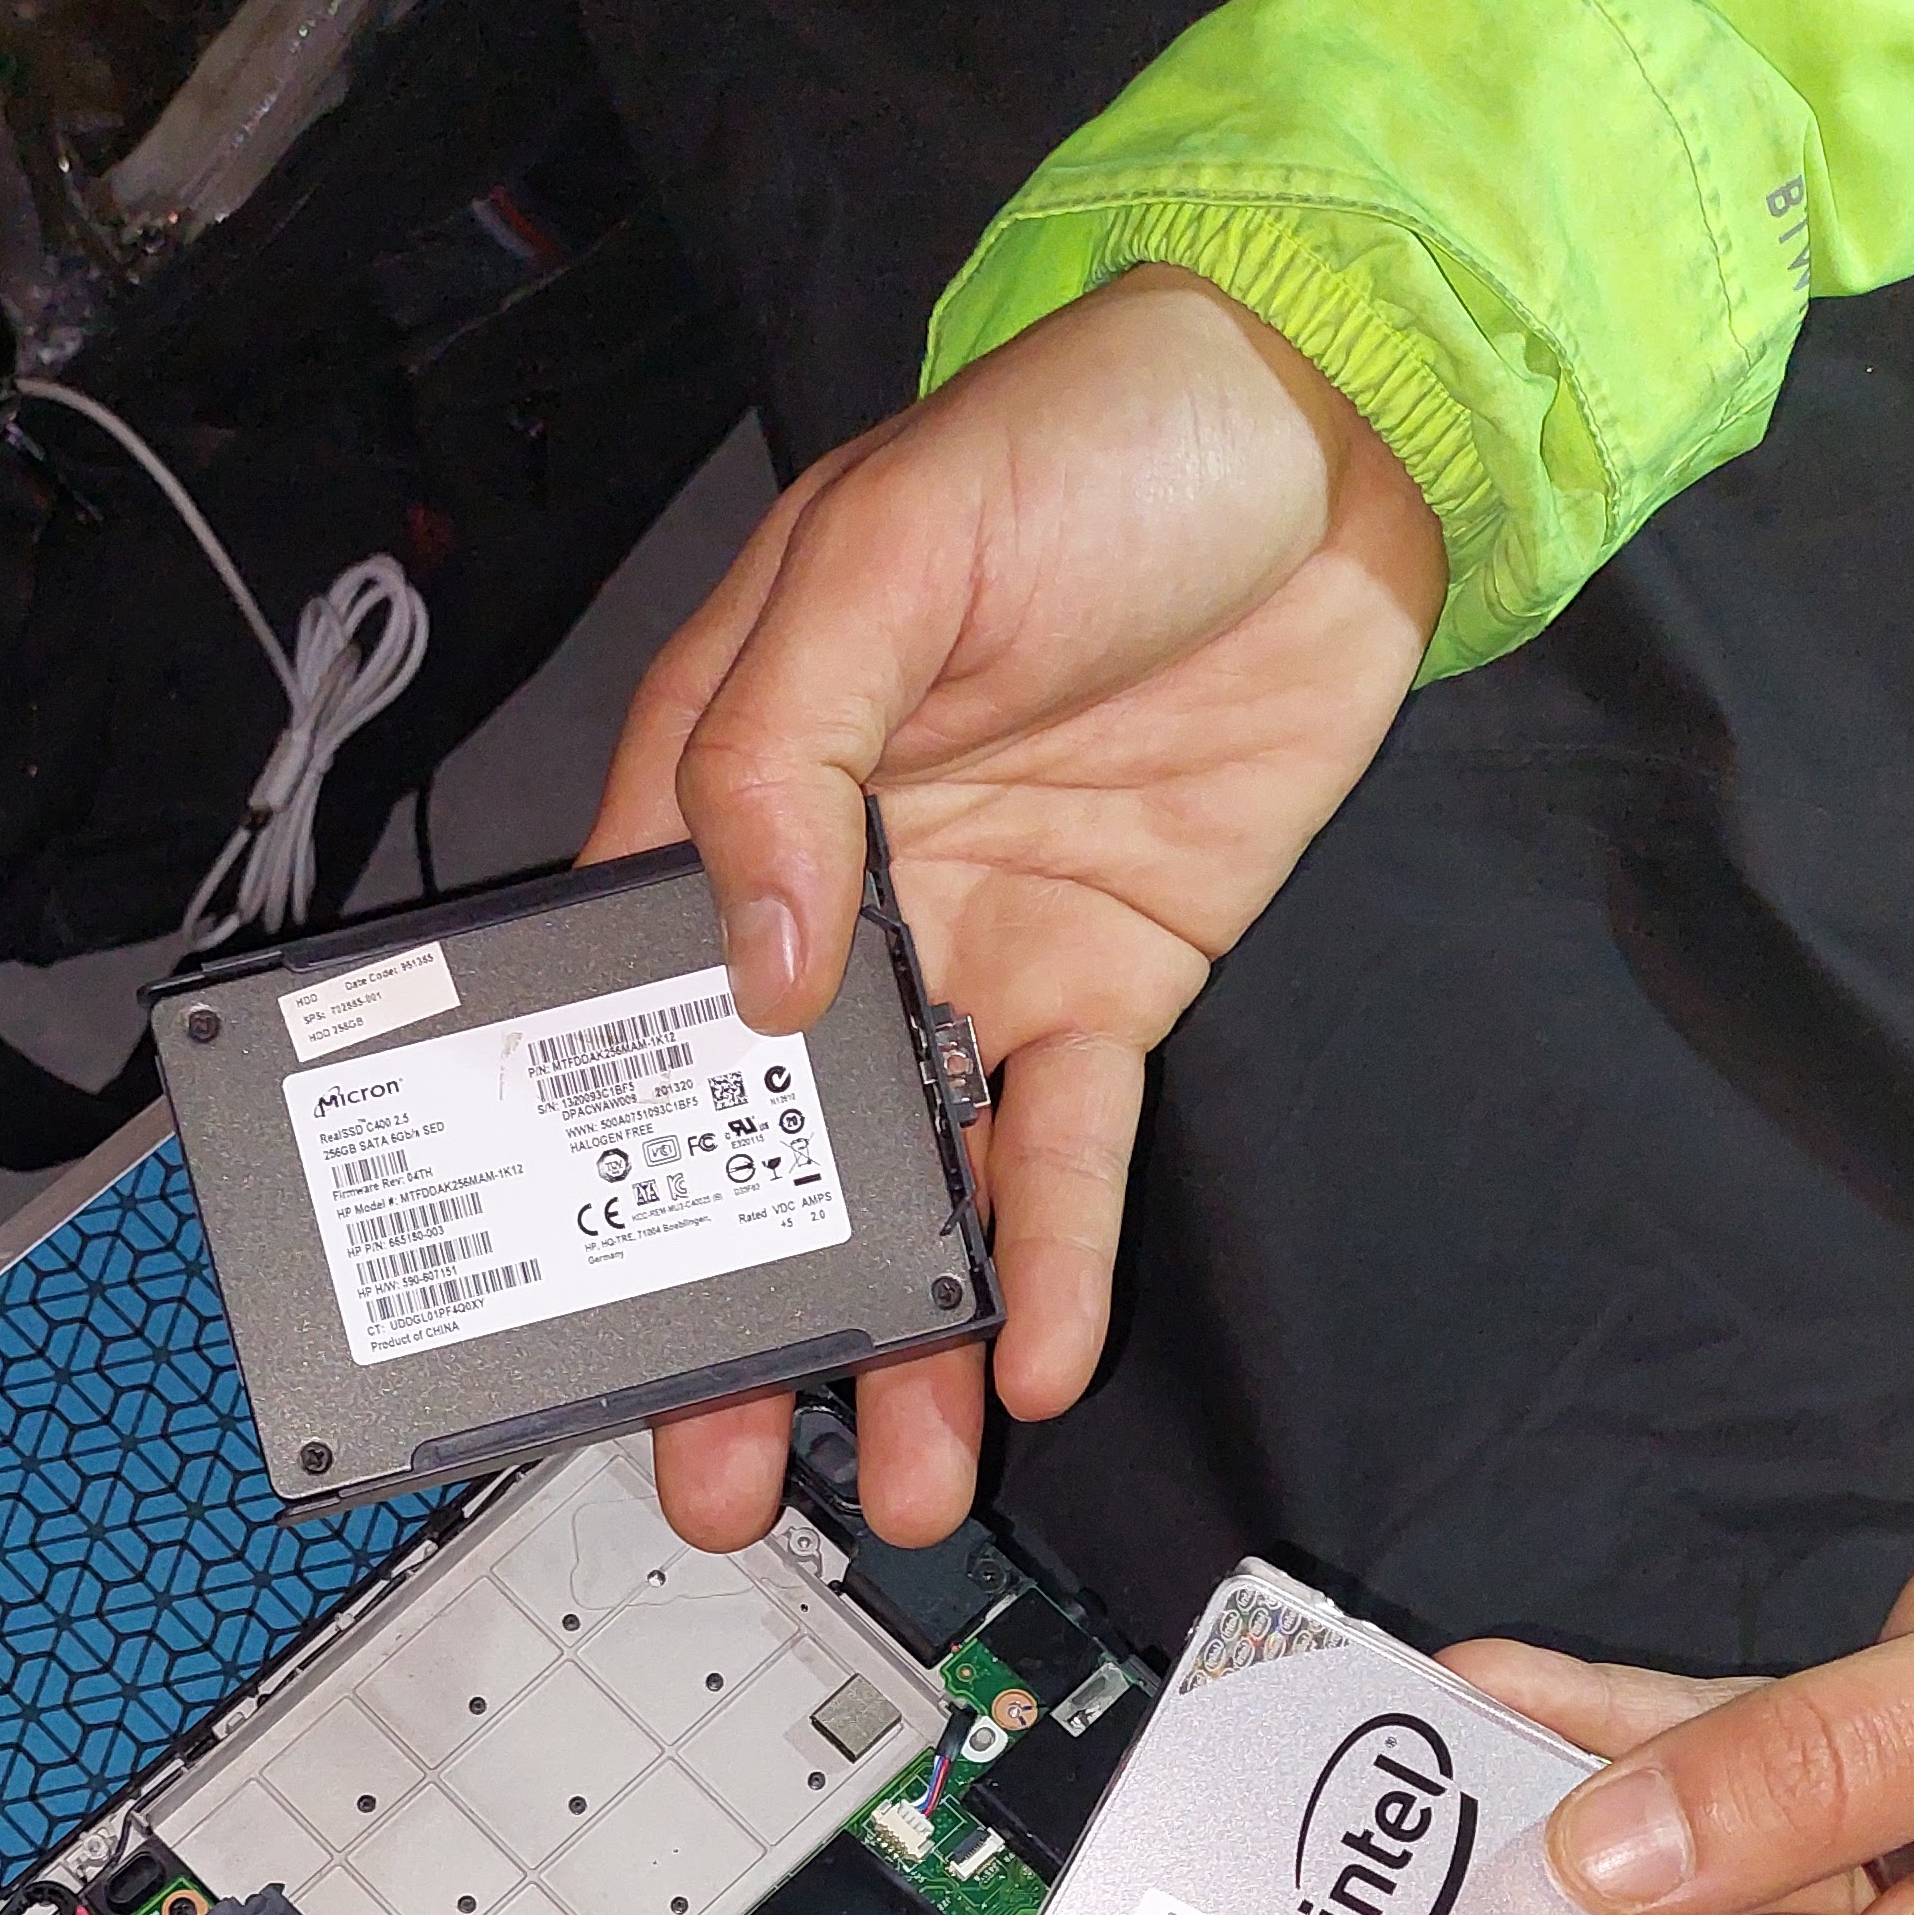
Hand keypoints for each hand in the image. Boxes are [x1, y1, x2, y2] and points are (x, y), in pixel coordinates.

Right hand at [582, 269, 1444, 1549]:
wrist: (1340, 435)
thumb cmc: (1096, 440)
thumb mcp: (893, 548)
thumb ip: (790, 748)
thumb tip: (749, 963)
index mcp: (739, 779)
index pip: (628, 988)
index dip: (598, 1141)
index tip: (573, 1284)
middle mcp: (843, 894)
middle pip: (758, 1136)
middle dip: (736, 1310)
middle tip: (709, 1464)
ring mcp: (974, 955)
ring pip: (909, 1183)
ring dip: (897, 1334)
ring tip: (890, 1479)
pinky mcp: (1106, 989)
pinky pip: (1065, 1153)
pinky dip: (1054, 1263)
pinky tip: (1034, 1360)